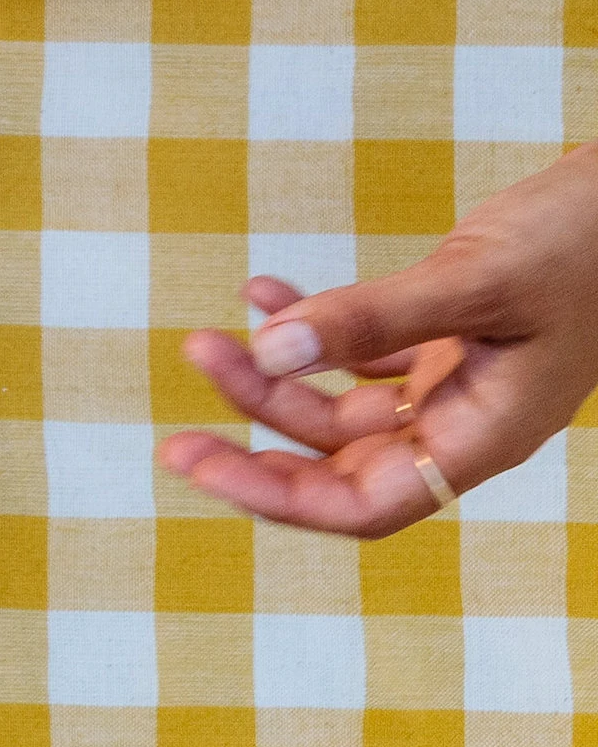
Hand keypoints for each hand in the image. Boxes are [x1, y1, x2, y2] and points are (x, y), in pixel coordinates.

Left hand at [162, 149, 597, 537]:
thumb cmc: (584, 242)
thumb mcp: (475, 280)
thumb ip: (373, 318)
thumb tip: (268, 350)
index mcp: (486, 436)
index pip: (366, 504)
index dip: (277, 496)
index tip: (198, 463)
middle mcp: (468, 421)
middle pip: (342, 458)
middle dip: (259, 426)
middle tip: (187, 384)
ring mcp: (461, 381)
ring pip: (343, 405)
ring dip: (274, 373)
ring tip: (211, 334)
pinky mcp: (454, 336)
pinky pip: (364, 354)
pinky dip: (311, 327)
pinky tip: (263, 289)